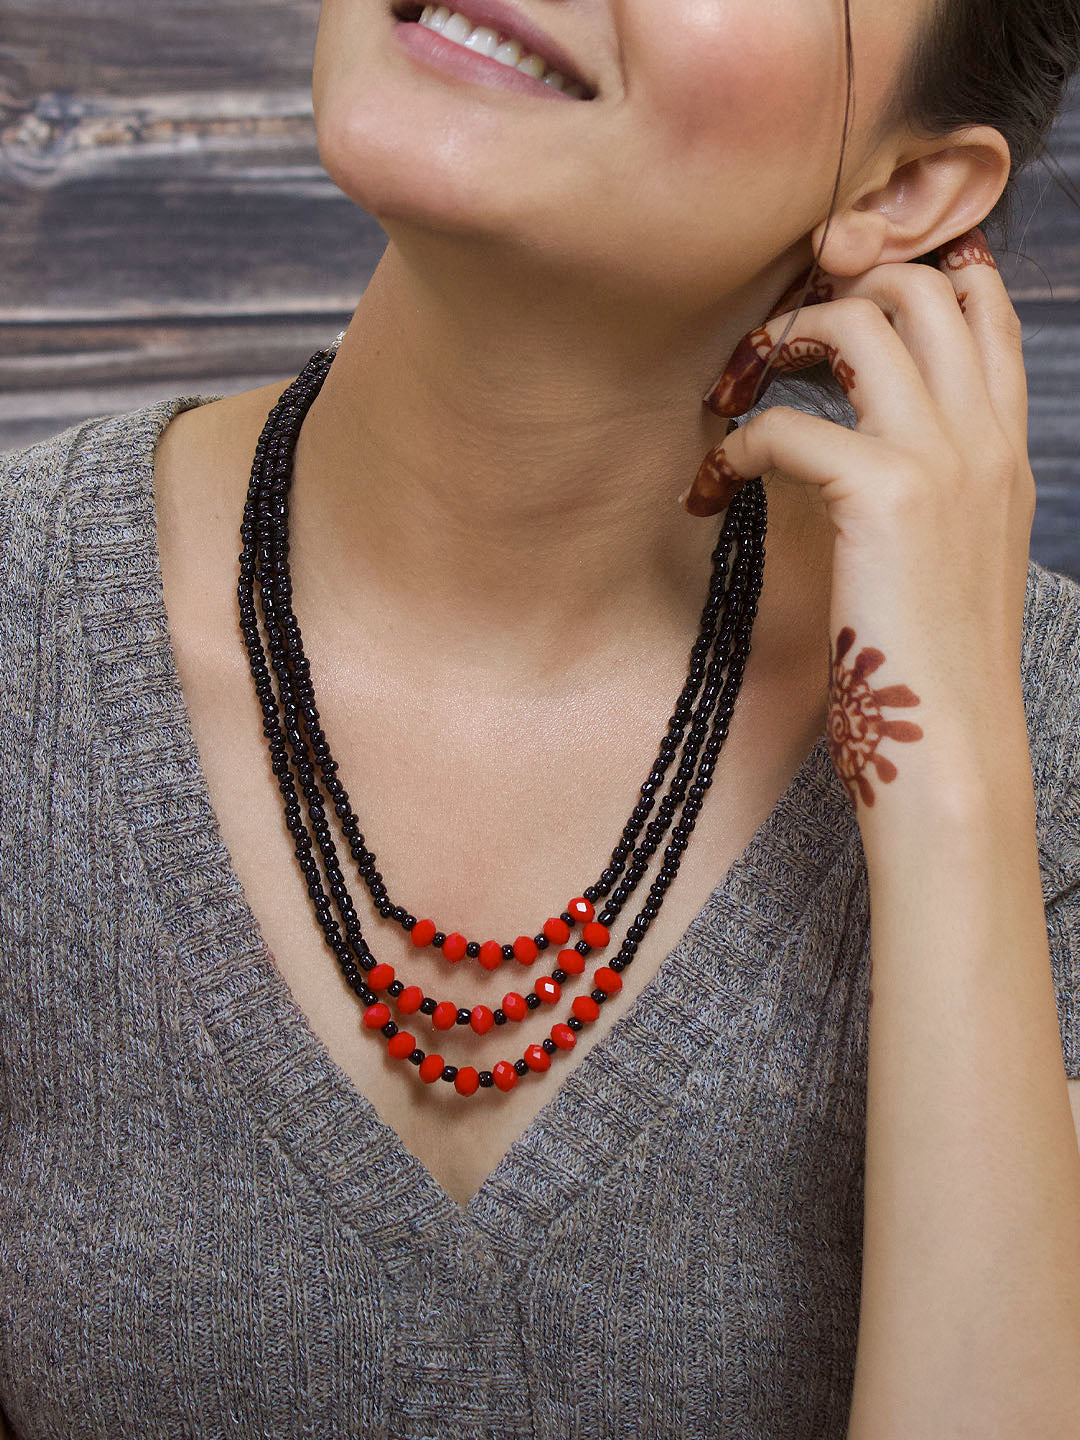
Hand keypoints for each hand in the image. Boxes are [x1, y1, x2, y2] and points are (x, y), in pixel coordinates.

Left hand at [682, 229, 1036, 813]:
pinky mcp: (885, 493)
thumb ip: (939, 487)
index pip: (985, 310)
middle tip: (781, 337)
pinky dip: (737, 445)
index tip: (846, 297)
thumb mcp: (961, 554)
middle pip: (921, 289)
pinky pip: (789, 425)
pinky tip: (714, 484)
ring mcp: (943, 459)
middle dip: (842, 286)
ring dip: (786, 338)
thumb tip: (873, 450)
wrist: (952, 742)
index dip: (914, 275)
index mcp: (1007, 450)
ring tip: (745, 384)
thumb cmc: (937, 661)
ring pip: (862, 322)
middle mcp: (984, 438)